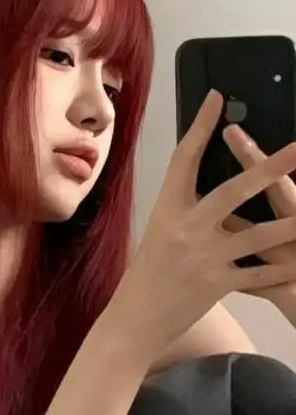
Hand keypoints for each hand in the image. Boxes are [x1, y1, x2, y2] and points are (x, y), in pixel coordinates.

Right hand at [109, 90, 295, 370]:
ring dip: (290, 223)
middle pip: (232, 191)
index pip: (185, 158)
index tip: (218, 97)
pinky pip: (257, 275)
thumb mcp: (161, 229)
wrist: (134, 317)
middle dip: (268, 168)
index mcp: (168, 208)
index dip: (201, 125)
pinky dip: (281, 269)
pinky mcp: (216, 285)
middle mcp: (186, 228)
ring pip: (256, 235)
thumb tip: (213, 181)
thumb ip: (186, 207)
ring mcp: (203, 258)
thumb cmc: (149, 270)